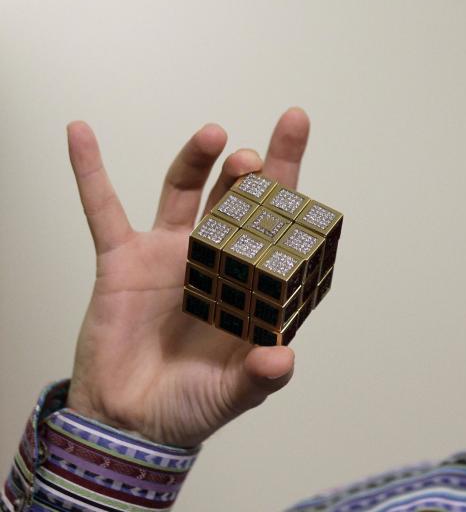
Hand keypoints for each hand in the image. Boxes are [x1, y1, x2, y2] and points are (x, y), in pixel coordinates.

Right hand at [65, 108, 309, 446]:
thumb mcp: (233, 393)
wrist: (129, 424)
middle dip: (250, 172)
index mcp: (251, 282)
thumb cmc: (190, 405)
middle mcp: (216, 259)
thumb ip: (259, 377)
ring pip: (185, 191)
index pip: (276, 223)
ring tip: (214, 136)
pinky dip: (90, 171)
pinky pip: (103, 209)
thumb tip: (282, 359)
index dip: (287, 179)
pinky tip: (81, 134)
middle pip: (237, 199)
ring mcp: (170, 255)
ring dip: (197, 160)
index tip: (296, 128)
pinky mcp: (123, 261)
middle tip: (255, 156)